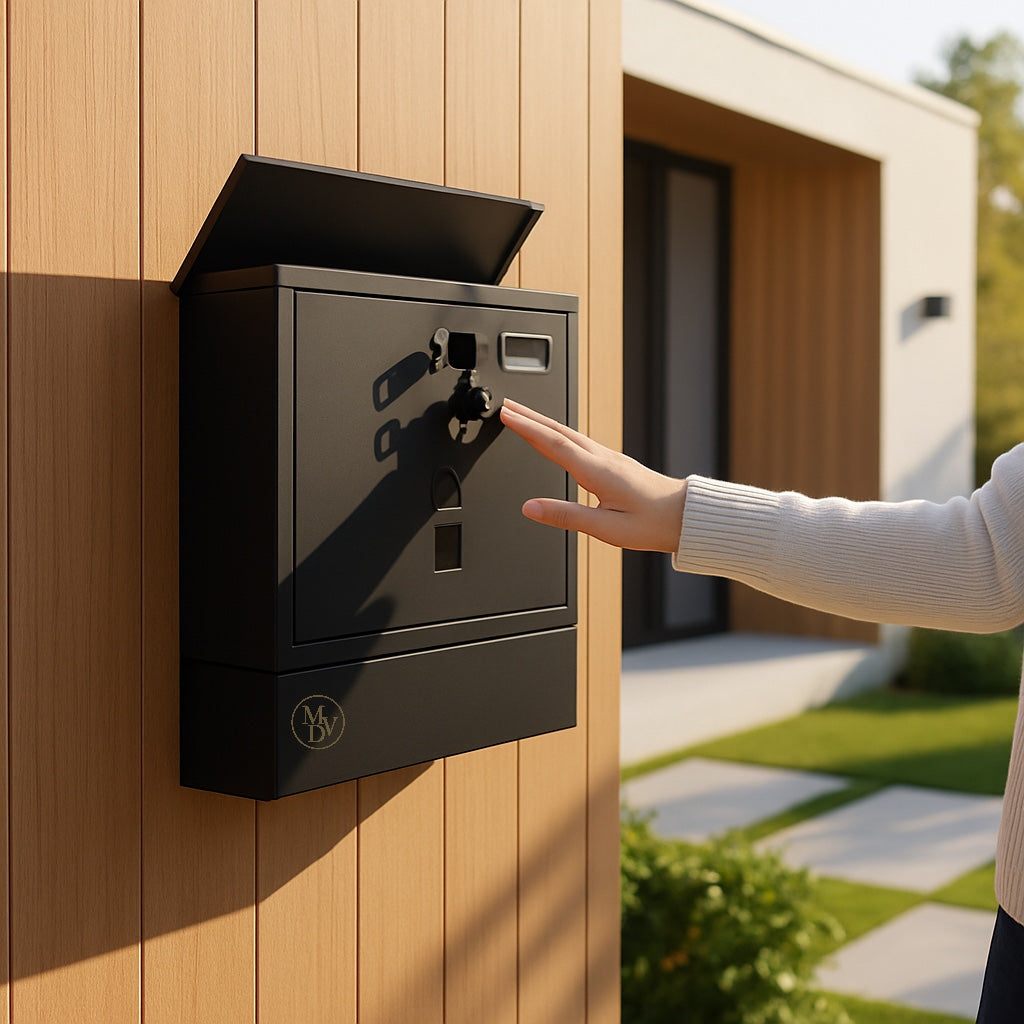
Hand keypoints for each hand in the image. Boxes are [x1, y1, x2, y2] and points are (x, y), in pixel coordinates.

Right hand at [499, 399, 687, 553]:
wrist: (686, 516)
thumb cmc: (652, 524)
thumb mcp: (605, 528)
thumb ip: (566, 516)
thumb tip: (531, 508)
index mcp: (598, 471)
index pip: (553, 443)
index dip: (526, 428)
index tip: (505, 415)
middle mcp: (603, 458)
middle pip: (558, 431)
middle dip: (529, 417)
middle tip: (506, 406)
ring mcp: (610, 458)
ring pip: (569, 433)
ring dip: (543, 422)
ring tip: (522, 416)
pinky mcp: (614, 463)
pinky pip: (579, 441)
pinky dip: (559, 434)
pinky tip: (555, 436)